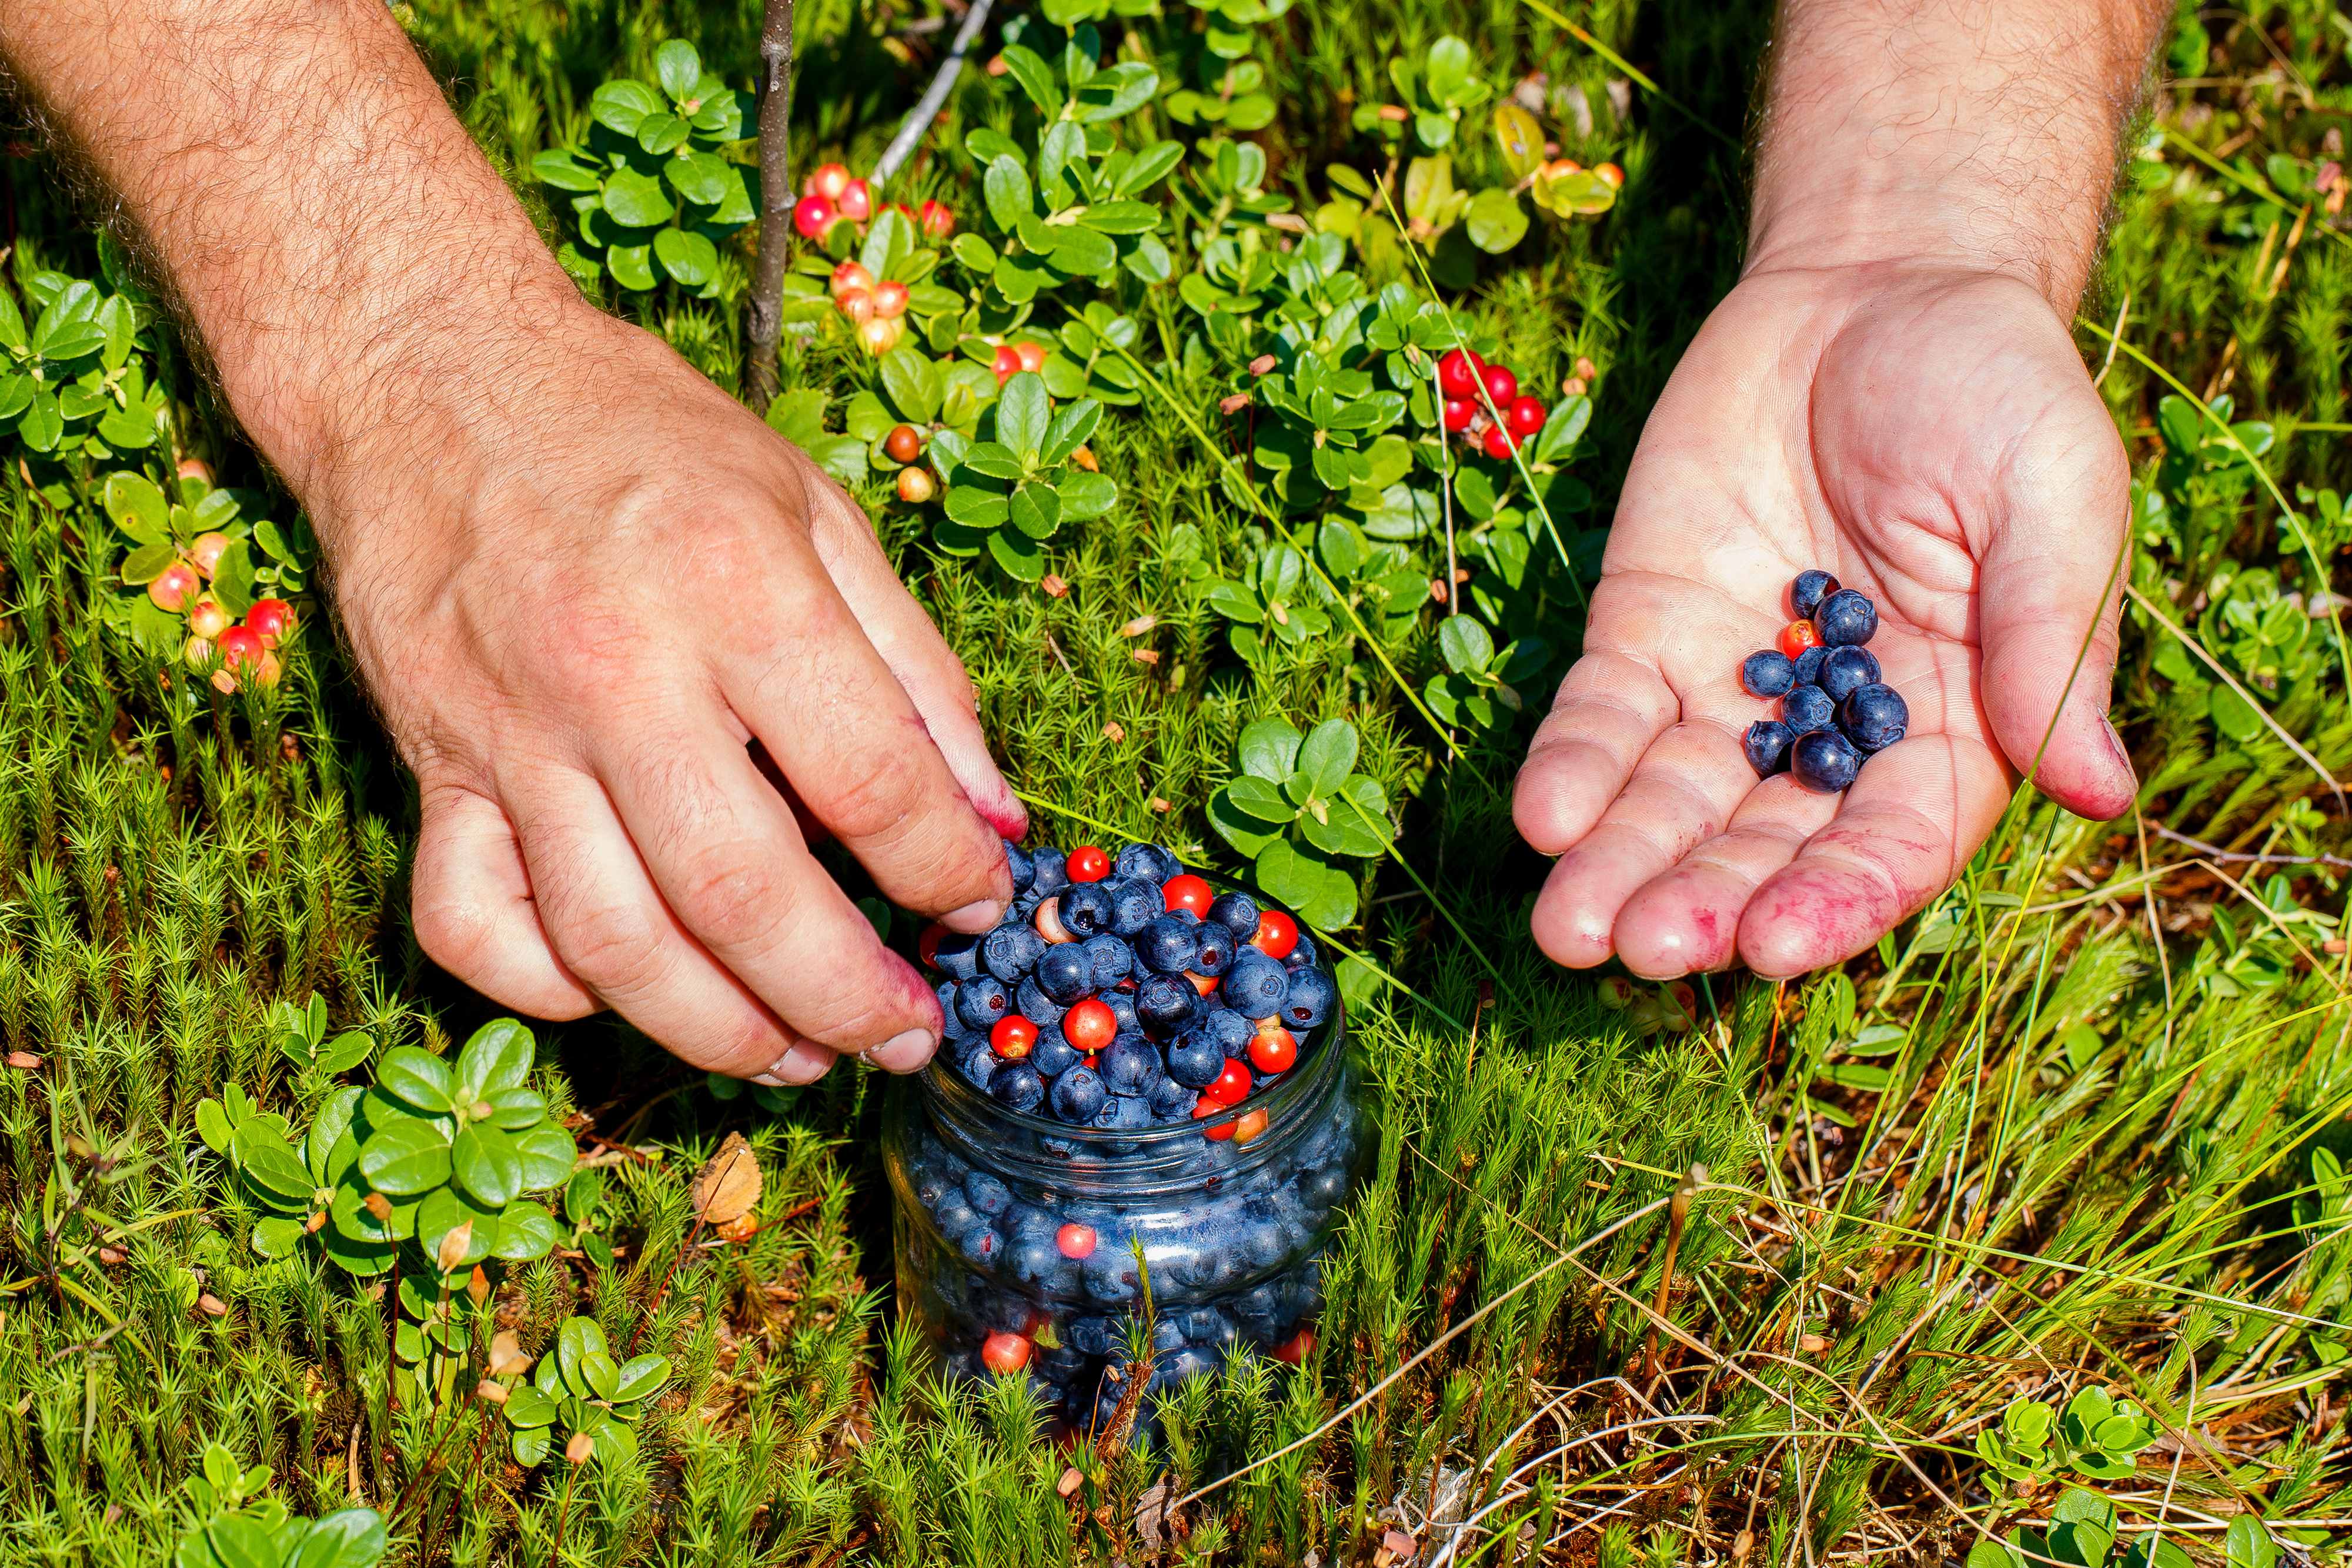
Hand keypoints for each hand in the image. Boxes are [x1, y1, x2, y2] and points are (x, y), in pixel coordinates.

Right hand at [325, 303, 1021, 1080]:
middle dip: (846, 995)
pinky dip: (554, 990)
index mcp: (737, 587)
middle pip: (743, 895)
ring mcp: (510, 732)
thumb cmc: (643, 437)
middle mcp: (619, 670)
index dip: (949, 866)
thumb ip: (916, 666)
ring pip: (615, 944)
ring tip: (800, 1054)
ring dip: (722, 1031)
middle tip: (906, 1035)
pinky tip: (630, 991)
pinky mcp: (429, 768)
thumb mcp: (816, 509)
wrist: (428, 373)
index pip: (871, 779)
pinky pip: (477, 928)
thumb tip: (994, 812)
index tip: (983, 901)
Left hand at [1512, 264, 2136, 977]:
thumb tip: (2102, 792)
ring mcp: (1733, 686)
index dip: (1833, 902)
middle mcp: (1833, 734)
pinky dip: (1572, 764)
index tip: (1773, 947)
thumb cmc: (1996, 391)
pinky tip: (1539, 815)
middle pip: (1763, 843)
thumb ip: (2055, 642)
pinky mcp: (1649, 627)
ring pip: (1670, 800)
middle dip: (1704, 899)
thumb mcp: (2052, 499)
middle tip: (1647, 950)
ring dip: (1620, 863)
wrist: (1877, 284)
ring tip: (1571, 923)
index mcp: (1953, 729)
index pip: (1889, 846)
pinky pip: (1602, 713)